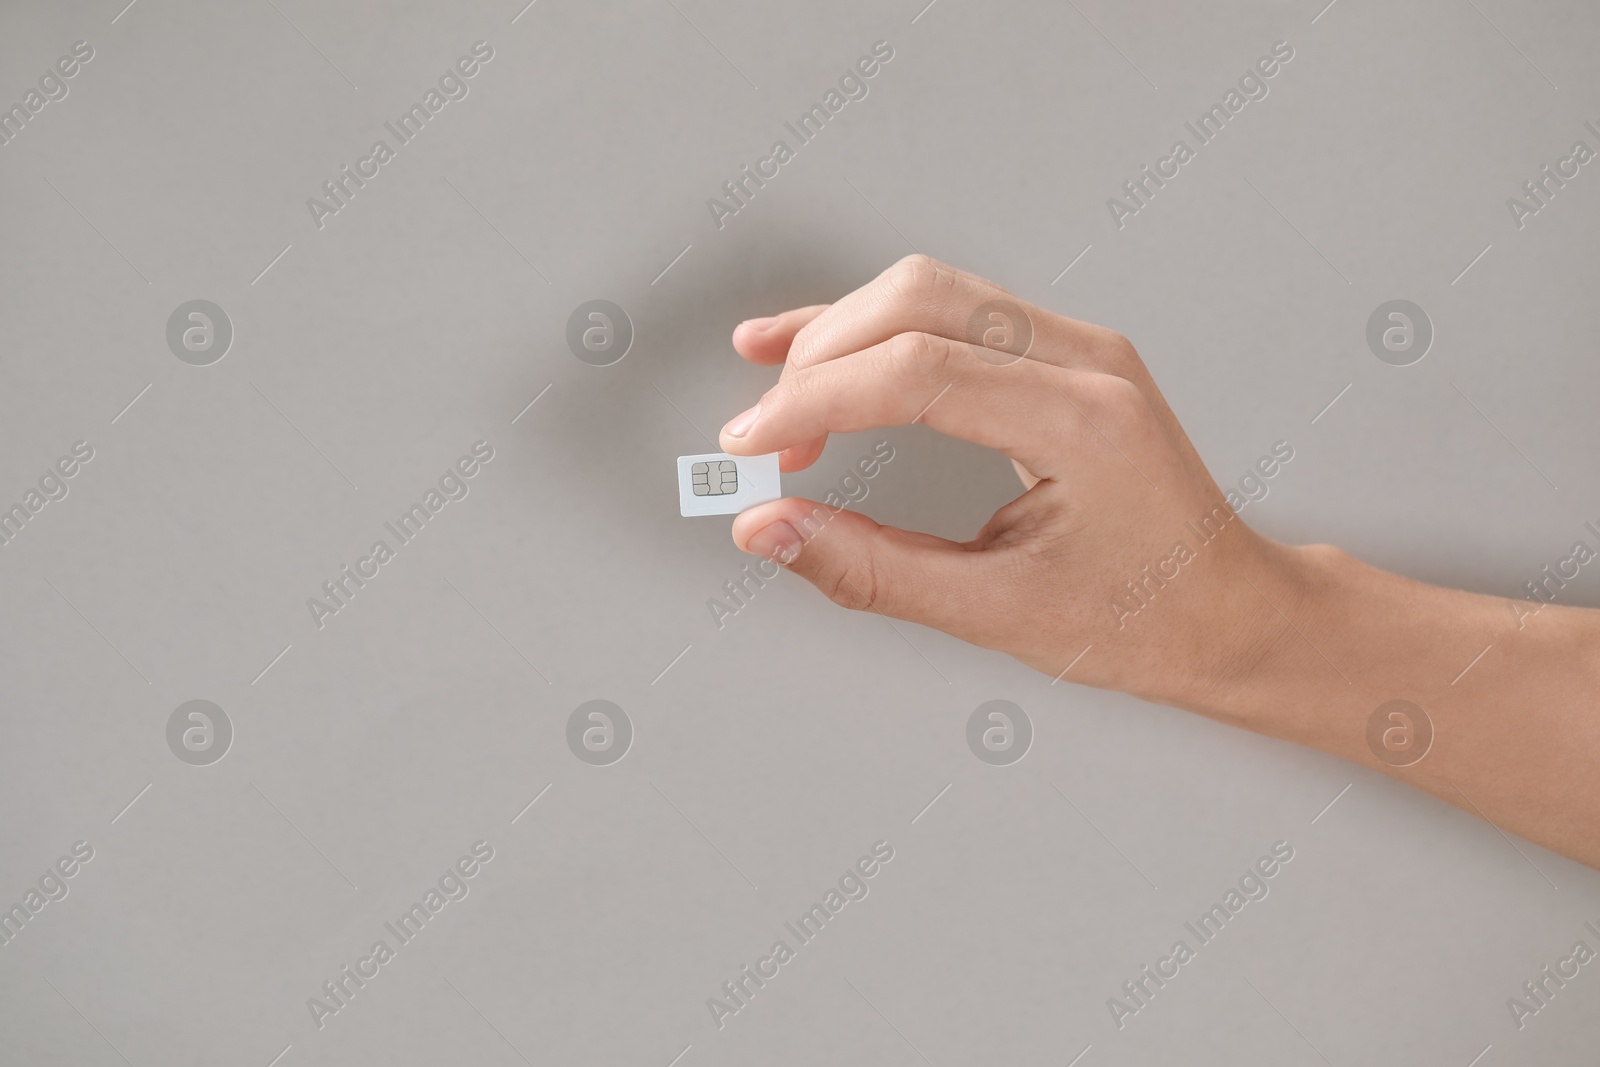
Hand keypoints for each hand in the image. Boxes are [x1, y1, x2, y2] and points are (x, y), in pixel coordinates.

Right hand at [717, 255, 1306, 712]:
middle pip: (916, 300)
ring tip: (772, 392)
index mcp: (1084, 423)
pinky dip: (879, 334)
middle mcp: (1088, 361)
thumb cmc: (1142, 621)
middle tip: (761, 441)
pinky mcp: (1063, 353)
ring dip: (840, 335)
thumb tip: (767, 531)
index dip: (814, 401)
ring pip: (930, 290)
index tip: (748, 449)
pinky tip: (818, 352)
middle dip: (818, 360)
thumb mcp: (996, 614)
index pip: (918, 371)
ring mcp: (1081, 346)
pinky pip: (955, 312)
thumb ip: (870, 569)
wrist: (1231, 611)